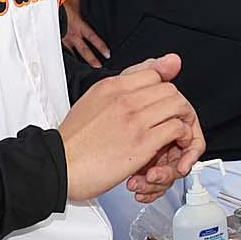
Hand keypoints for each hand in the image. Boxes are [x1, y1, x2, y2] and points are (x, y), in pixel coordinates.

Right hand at [58, 54, 204, 201]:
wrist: (57, 166)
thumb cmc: (74, 141)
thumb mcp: (93, 101)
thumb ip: (119, 88)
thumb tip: (139, 76)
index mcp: (111, 86)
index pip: (154, 73)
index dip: (164, 90)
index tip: (162, 105)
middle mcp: (124, 98)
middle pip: (170, 89)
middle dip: (177, 106)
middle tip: (172, 121)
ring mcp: (134, 119)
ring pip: (179, 106)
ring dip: (183, 121)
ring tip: (176, 134)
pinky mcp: (142, 142)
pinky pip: (177, 129)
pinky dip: (182, 137)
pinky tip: (173, 146)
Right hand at [59, 0, 110, 68]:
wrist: (48, 5)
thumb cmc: (62, 2)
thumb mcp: (78, 5)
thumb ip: (87, 10)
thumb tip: (97, 9)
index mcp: (79, 26)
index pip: (93, 38)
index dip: (101, 47)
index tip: (108, 55)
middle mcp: (71, 34)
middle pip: (83, 50)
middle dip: (91, 59)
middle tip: (99, 67)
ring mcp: (62, 38)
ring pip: (72, 52)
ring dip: (78, 61)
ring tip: (83, 70)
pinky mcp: (55, 39)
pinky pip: (61, 49)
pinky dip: (66, 56)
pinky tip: (68, 63)